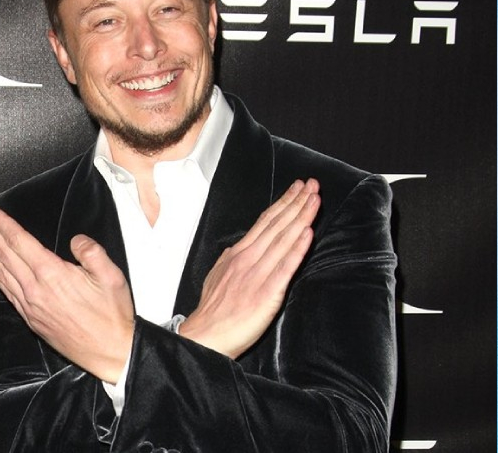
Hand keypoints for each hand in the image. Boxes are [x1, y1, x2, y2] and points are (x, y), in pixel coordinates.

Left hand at [0, 205, 134, 382]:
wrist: (109, 352)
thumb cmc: (110, 317)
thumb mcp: (111, 276)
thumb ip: (91, 252)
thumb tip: (77, 240)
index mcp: (52, 274)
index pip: (18, 241)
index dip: (1, 224)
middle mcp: (36, 289)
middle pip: (4, 254)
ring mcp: (31, 305)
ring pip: (1, 271)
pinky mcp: (31, 318)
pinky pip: (7, 291)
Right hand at [179, 179, 319, 358]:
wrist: (206, 336)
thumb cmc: (212, 311)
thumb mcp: (216, 275)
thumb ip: (229, 260)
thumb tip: (236, 248)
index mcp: (238, 254)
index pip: (265, 222)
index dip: (283, 203)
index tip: (297, 189)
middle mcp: (248, 259)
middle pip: (277, 225)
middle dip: (296, 202)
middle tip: (312, 184)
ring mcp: (258, 274)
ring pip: (283, 239)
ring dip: (301, 217)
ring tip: (314, 199)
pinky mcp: (267, 293)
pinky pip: (285, 267)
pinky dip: (297, 248)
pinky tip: (307, 233)